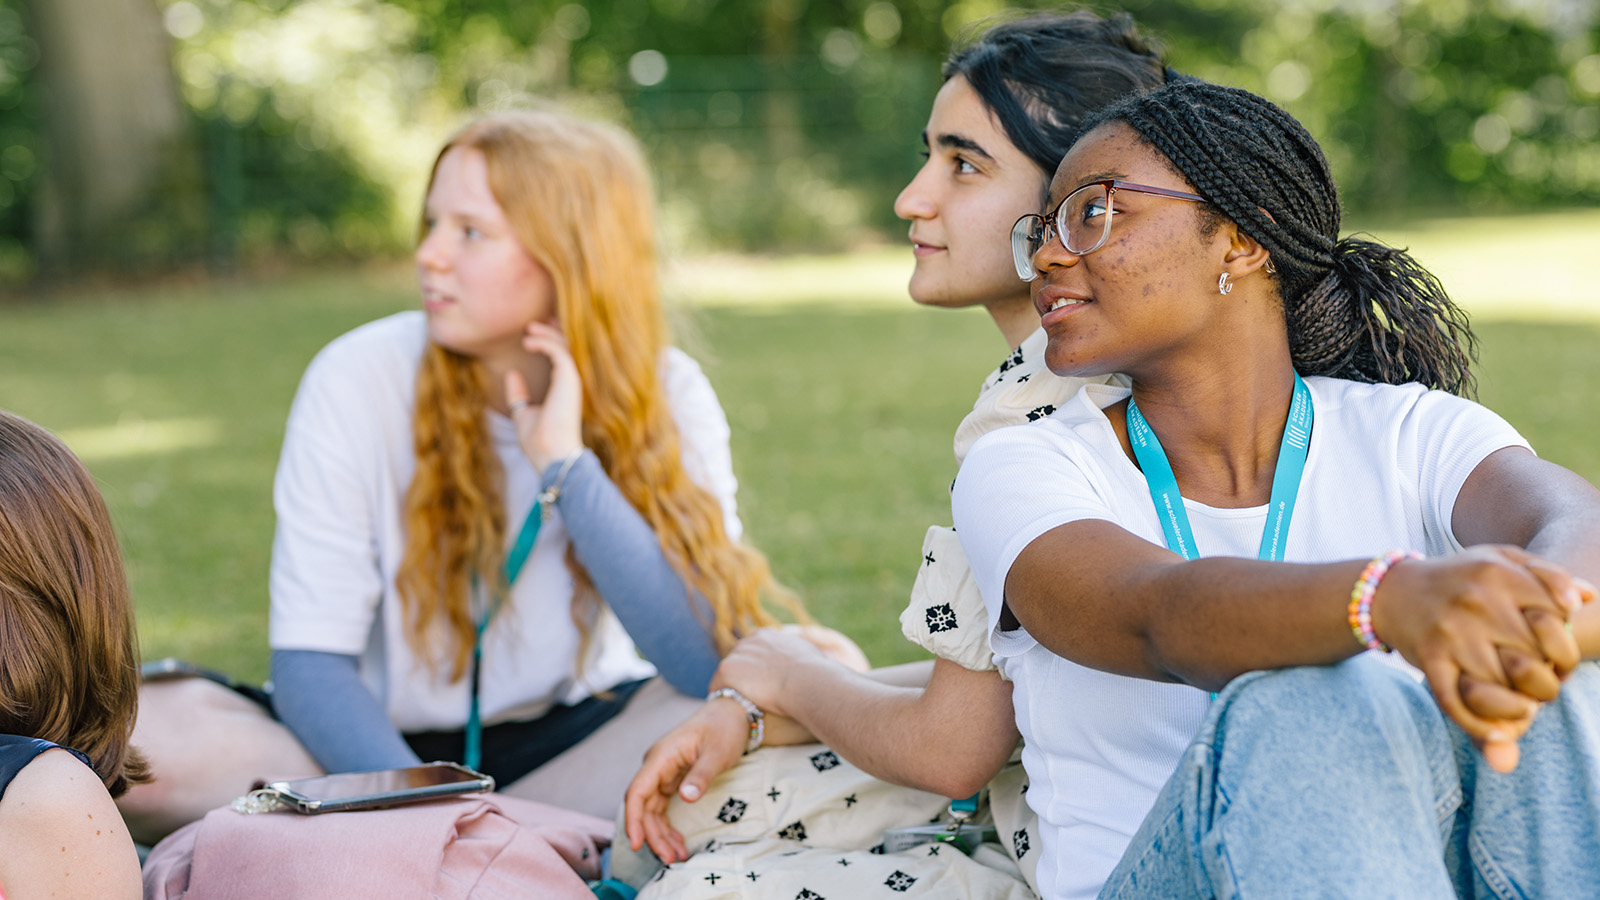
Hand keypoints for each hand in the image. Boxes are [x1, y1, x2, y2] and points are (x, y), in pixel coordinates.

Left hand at [505, 321, 582, 472]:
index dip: (551, 342)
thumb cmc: (539, 441)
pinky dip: (544, 343)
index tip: (537, 332)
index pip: (562, 360)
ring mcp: (572, 380)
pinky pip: (558, 351)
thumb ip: (518, 394)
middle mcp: (571, 383)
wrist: (551, 455)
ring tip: (528, 329)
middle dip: (552, 332)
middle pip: (566, 348)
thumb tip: (512, 374)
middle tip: (534, 323)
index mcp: (564, 390)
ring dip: (546, 334)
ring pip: (564, 346)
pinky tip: (528, 342)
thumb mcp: (523, 413)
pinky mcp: (569, 378)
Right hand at [623, 698, 747, 862]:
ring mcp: (663, 774)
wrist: (733, 713)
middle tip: (670, 859)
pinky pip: (662, 808)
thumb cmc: (724, 728)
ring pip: (652, 811)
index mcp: (661, 757)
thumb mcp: (717, 752)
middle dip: (653, 835)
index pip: (636, 792)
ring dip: (661, 835)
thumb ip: (701, 775)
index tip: (636, 843)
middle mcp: (656, 766)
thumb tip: (686, 797)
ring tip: (677, 857)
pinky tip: (677, 842)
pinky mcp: (672, 780)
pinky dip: (668, 826)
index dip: (633, 819)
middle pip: (643, 807)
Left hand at [710, 628, 828, 715]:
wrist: (805, 680)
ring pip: (726, 675)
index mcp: (768, 636)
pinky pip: (717, 687)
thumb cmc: (813, 674)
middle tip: (745, 700)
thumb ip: (800, 656)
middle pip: (737, 661)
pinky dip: (721, 699)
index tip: (757, 684)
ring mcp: (737, 653)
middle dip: (740, 679)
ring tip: (736, 708)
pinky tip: (729, 712)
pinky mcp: (727, 669)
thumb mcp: (808, 656)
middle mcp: (750, 640)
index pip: (752, 651)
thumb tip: (808, 662)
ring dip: (730, 689)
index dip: (754, 670)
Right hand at [1373, 546, 1578, 767]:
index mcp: (1500, 573)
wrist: (1391, 590)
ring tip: (1525, 706)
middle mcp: (1476, 601)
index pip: (1556, 620)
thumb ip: (1546, 575)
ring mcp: (1451, 631)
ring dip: (1521, 707)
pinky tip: (1502, 733)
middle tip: (1542, 685)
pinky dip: (1482, 725)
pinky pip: (1460, 700)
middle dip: (1547, 680)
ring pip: (1503, 684)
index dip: (1567, 648)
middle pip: (1534, 656)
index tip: (1559, 659)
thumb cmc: (1458, 578)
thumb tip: (1589, 598)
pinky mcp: (1428, 657)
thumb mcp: (1500, 560)